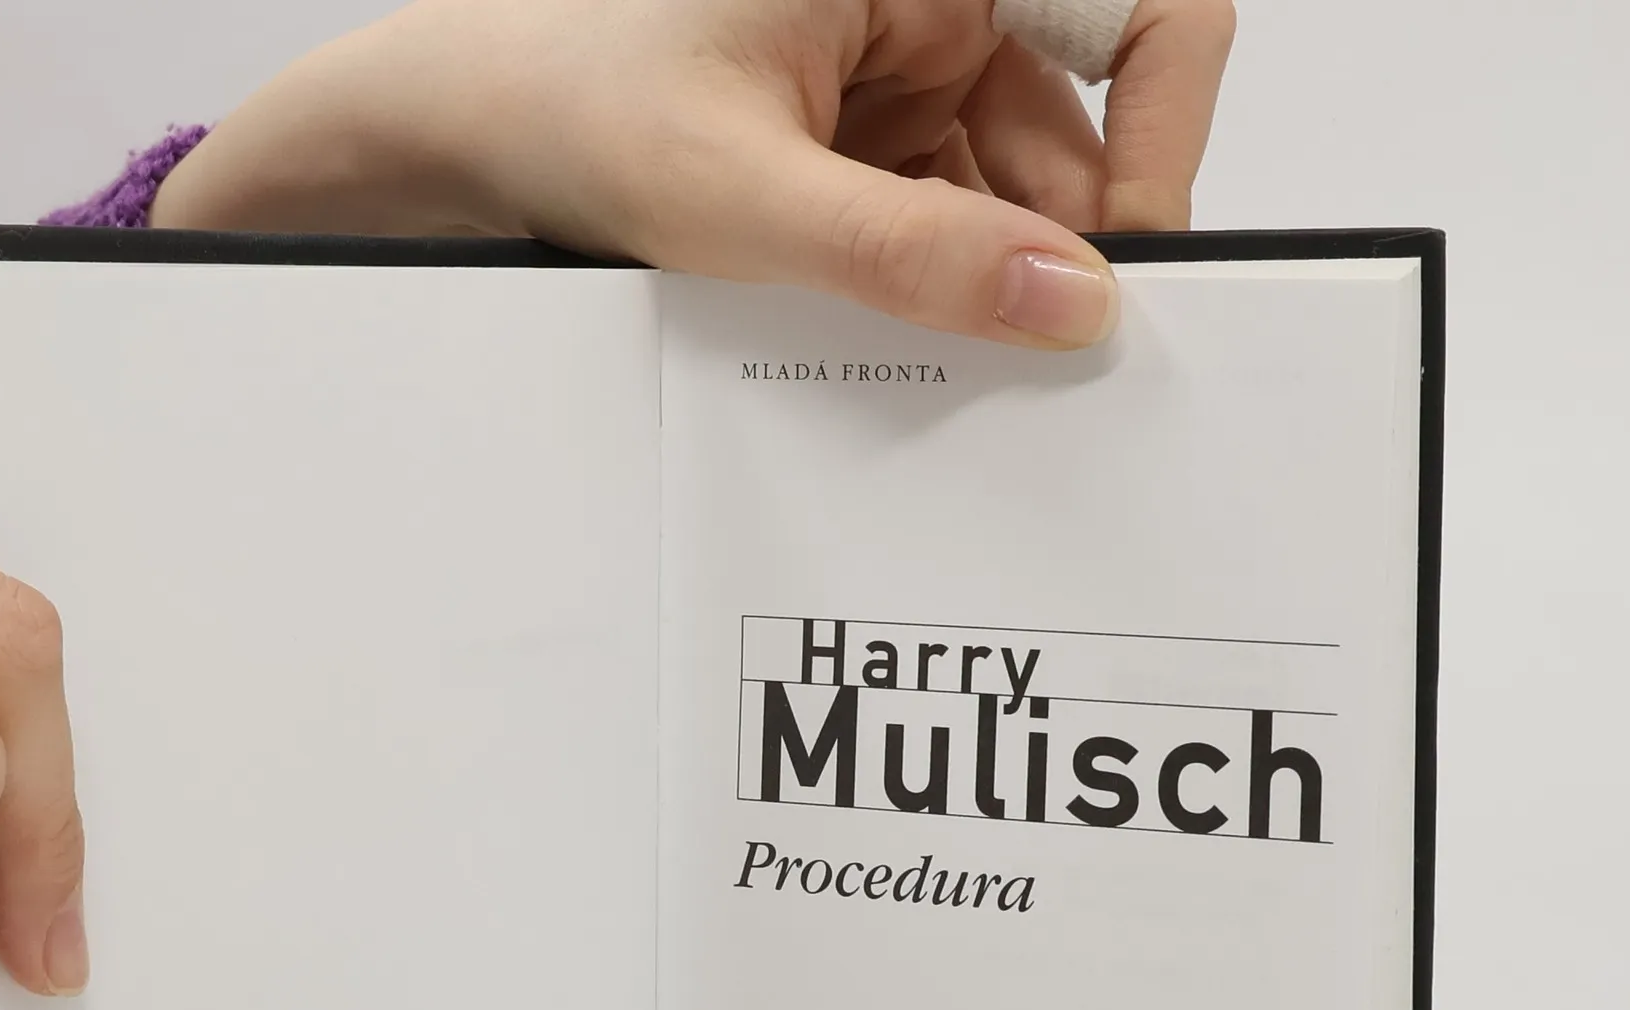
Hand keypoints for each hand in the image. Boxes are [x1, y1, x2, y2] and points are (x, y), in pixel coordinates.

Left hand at [150, 0, 1233, 348]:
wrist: (461, 142)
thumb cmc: (566, 103)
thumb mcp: (746, 195)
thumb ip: (913, 256)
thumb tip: (1069, 300)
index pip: (1138, 10)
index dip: (1168, 125)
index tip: (1133, 249)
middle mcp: (927, 2)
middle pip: (1076, 131)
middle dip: (1056, 246)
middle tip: (1032, 354)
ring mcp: (898, 77)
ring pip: (1010, 195)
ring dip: (983, 281)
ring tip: (920, 346)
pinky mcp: (862, 146)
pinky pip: (944, 225)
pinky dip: (933, 289)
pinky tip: (890, 334)